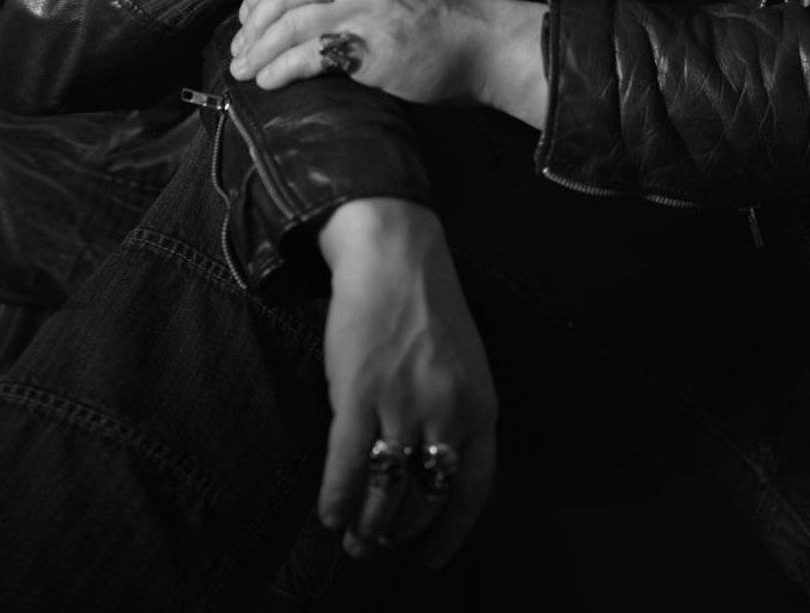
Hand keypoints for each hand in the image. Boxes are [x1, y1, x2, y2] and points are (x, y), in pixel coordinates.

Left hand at [229, 0, 547, 125]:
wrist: (489, 42)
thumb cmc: (449, 19)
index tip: (248, 16)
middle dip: (253, 23)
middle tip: (237, 50)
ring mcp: (367, 10)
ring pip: (291, 24)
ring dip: (259, 50)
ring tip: (244, 71)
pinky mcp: (372, 46)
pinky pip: (311, 56)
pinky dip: (282, 69)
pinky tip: (270, 82)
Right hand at [317, 199, 496, 565]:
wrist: (394, 253)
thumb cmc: (426, 305)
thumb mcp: (464, 364)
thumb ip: (457, 414)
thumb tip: (431, 471)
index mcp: (480, 406)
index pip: (473, 489)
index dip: (450, 531)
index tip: (432, 556)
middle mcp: (447, 412)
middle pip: (425, 496)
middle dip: (400, 530)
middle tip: (378, 543)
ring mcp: (402, 404)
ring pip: (386, 489)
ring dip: (367, 523)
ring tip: (354, 536)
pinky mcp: (358, 394)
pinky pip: (346, 465)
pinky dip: (335, 498)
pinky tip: (328, 513)